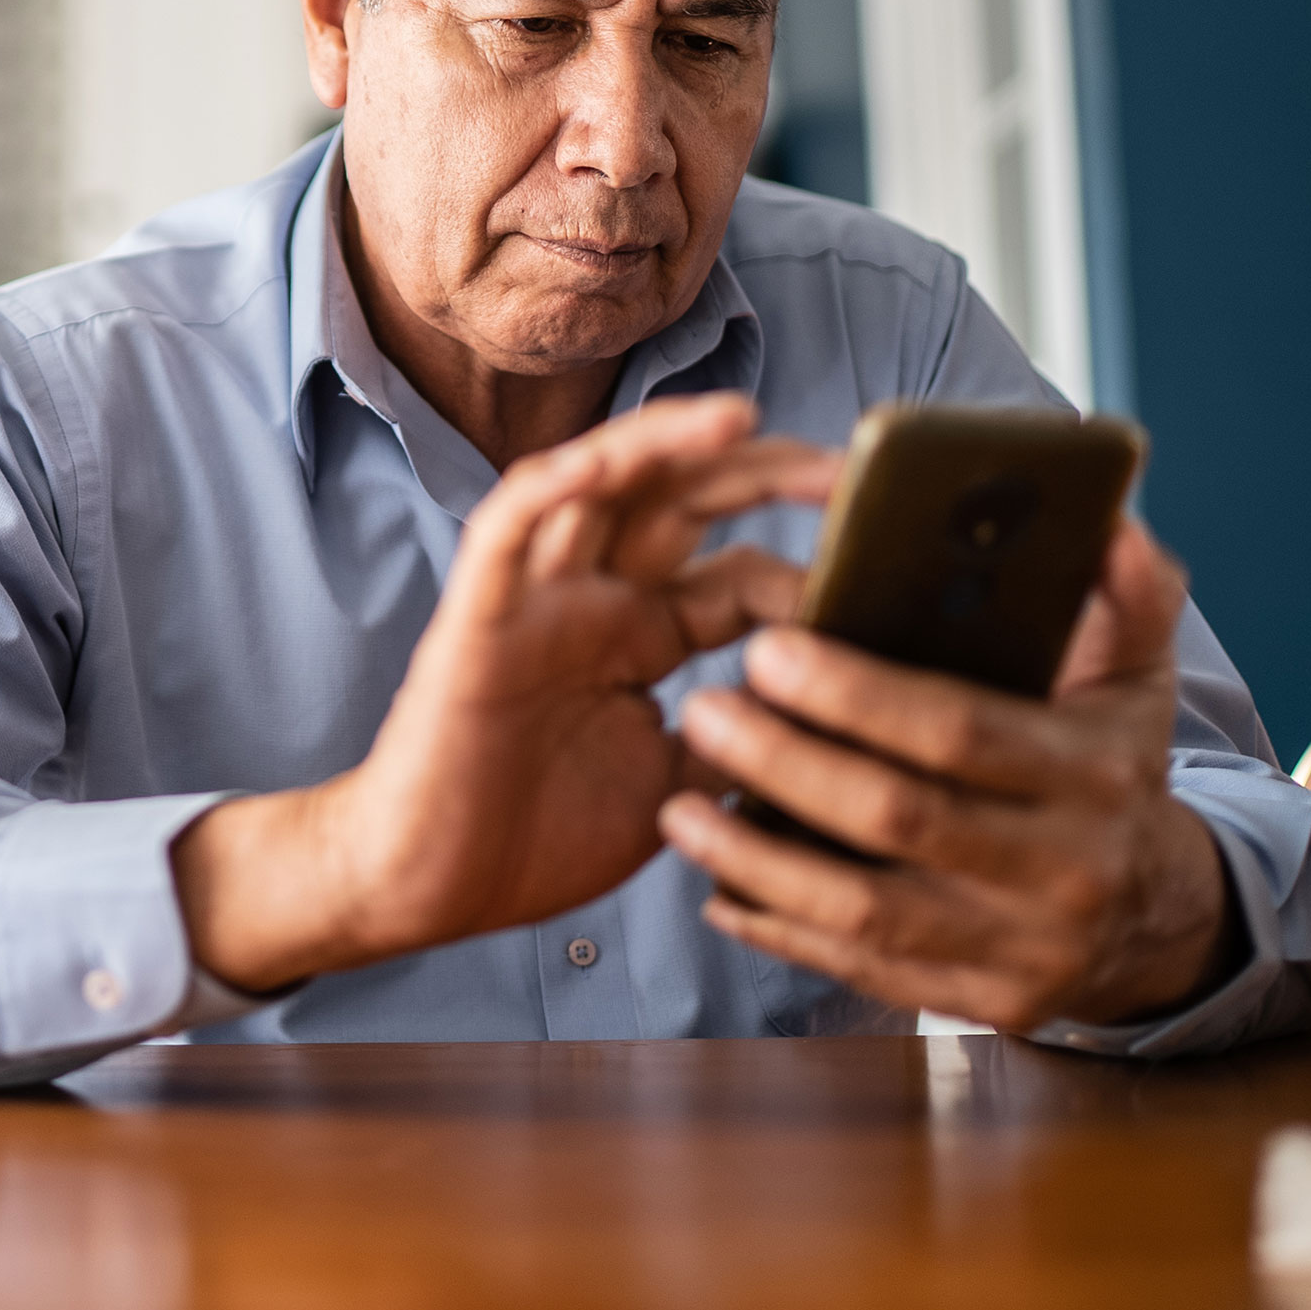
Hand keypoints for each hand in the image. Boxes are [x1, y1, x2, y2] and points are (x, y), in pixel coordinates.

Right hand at [172, 395, 836, 992]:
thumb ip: (737, 743)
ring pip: (600, 487)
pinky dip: (552, 486)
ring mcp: (537, 599)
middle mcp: (596, 598)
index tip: (882, 571)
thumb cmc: (536, 839)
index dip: (808, 565)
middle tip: (848, 470)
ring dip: (665, 445)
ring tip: (741, 419)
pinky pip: (508, 528)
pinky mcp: (479, 616)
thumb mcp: (673, 790)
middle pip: (682, 502)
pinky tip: (605, 460)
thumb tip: (833, 725)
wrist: (428, 890)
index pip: (738, 572)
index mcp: (644, 635)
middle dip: (762, 475)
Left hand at [658, 520, 1237, 1030]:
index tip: (766, 648)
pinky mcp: (978, 1002)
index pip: (961, 731)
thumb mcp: (1136, 678)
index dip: (858, 695)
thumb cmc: (1115, 770)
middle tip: (701, 710)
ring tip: (677, 809)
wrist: (1159, 920)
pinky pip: (861, 973)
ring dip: (759, 859)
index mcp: (1091, 775)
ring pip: (865, 912)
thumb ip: (1126, 592)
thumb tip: (1106, 518)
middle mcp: (1060, 869)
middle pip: (898, 819)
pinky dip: (781, 930)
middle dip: (787, 763)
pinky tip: (714, 888)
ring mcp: (1018, 950)